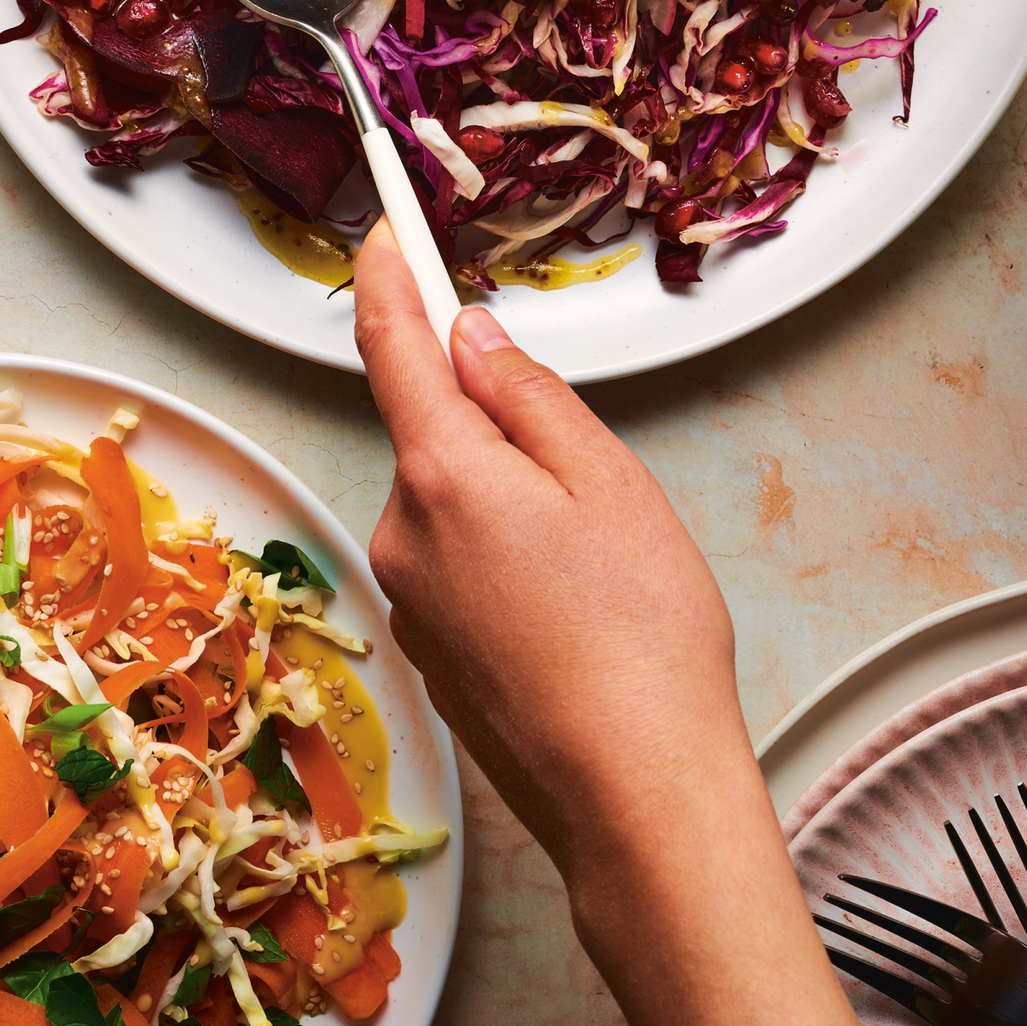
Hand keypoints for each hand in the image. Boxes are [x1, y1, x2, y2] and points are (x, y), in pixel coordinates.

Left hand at [354, 220, 877, 1025]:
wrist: (636, 795)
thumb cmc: (643, 639)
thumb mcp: (608, 481)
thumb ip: (528, 395)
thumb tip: (472, 338)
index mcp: (442, 474)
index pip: (391, 345)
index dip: (385, 277)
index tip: (383, 230)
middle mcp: (401, 532)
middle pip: (431, 430)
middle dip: (493, 423)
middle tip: (585, 474)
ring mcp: (409, 596)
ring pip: (450, 501)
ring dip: (505, 498)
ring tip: (594, 561)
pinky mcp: (429, 647)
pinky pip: (456, 561)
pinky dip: (501, 555)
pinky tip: (568, 606)